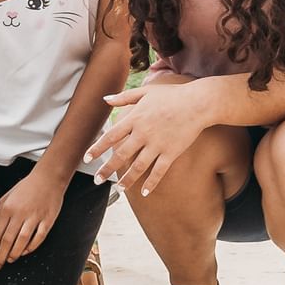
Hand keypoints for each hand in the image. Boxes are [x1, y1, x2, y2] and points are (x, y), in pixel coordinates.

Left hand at [0, 169, 66, 269]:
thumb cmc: (25, 189)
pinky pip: (38, 238)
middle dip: (0, 256)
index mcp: (7, 208)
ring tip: (9, 261)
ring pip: (21, 241)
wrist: (47, 178)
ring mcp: (34, 217)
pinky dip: (31, 247)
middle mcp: (19, 213)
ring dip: (14, 254)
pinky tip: (25, 253)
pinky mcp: (47, 220)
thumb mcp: (6, 197)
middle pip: (7, 240)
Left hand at [89, 80, 218, 196]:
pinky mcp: (171, 153)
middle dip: (107, 170)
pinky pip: (159, 172)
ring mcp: (157, 144)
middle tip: (97, 180)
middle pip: (121, 155)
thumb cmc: (171, 95)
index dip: (97, 149)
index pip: (110, 137)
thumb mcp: (145, 92)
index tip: (86, 159)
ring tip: (118, 188)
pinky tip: (144, 193)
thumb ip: (123, 97)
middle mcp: (143, 133)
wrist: (197, 103)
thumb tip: (104, 99)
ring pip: (138, 167)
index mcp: (135, 118)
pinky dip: (151, 183)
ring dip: (127, 180)